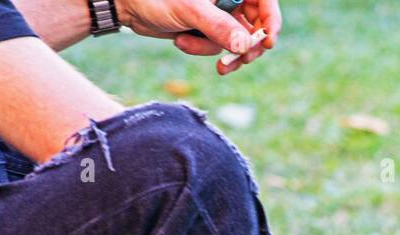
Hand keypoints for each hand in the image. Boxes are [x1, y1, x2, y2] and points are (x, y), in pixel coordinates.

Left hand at [119, 0, 280, 73]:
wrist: (128, 5)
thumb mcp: (189, 9)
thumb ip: (218, 26)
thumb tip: (245, 45)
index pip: (264, 0)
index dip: (271, 21)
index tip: (267, 42)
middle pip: (256, 25)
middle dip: (243, 47)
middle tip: (235, 63)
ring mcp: (220, 12)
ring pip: (236, 40)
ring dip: (213, 50)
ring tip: (186, 44)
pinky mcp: (209, 28)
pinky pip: (218, 46)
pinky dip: (201, 49)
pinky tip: (180, 40)